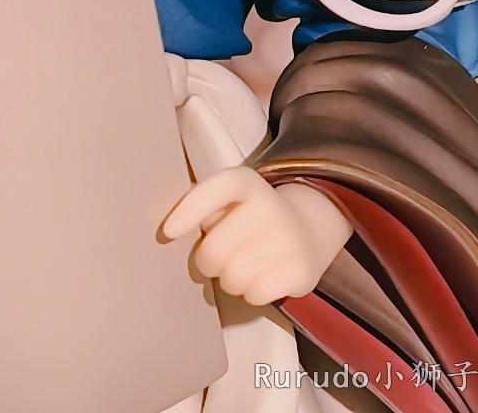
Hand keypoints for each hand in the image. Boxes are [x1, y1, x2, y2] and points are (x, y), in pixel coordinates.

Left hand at [162, 166, 351, 304]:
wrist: (310, 227)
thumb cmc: (252, 217)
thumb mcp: (230, 200)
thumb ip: (203, 207)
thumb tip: (169, 230)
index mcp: (247, 182)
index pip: (217, 189)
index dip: (190, 209)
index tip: (168, 231)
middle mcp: (271, 206)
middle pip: (215, 250)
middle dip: (207, 262)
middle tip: (213, 260)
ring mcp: (290, 238)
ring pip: (233, 278)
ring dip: (228, 280)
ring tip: (237, 268)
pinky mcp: (302, 270)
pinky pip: (256, 295)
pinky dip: (250, 293)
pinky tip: (258, 279)